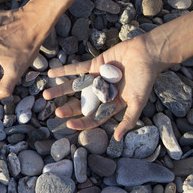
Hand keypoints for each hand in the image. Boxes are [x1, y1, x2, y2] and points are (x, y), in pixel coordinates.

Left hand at [43, 34, 167, 140]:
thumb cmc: (145, 79)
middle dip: (69, 108)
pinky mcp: (94, 65)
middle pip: (81, 103)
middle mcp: (101, 93)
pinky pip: (76, 68)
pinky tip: (51, 73)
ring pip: (75, 86)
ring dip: (60, 90)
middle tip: (56, 111)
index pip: (94, 116)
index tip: (68, 124)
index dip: (82, 122)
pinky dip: (64, 70)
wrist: (147, 53)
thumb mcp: (138, 101)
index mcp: (111, 104)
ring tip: (45, 95)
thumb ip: (129, 119)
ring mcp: (96, 79)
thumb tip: (119, 139)